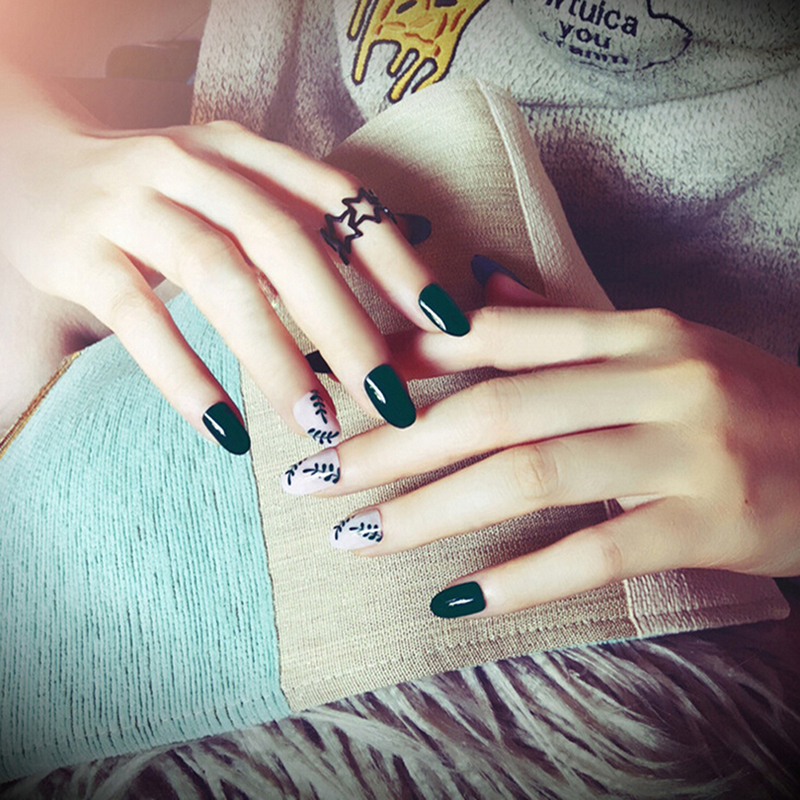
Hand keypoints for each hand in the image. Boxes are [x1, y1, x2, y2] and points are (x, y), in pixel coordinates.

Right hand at [0, 66, 465, 450]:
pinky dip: (187, 378)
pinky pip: (139, 317)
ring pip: (219, 275)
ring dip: (274, 356)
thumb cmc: (153, 199)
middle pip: (286, 242)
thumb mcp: (224, 195)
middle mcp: (192, 164)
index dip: (397, 260)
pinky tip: (227, 432)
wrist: (28, 166)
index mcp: (243, 151)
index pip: (338, 200)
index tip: (447, 325)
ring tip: (315, 423)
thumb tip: (381, 296)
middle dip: (345, 325)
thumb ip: (290, 236)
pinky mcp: (76, 250)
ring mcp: (130, 202)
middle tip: (389, 400)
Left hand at [287, 259, 799, 616]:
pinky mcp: (707, 524)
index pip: (496, 335)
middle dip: (390, 445)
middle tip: (313, 475)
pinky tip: (455, 599)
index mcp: (635, 330)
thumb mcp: (657, 346)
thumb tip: (476, 281)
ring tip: (358, 535)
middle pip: (494, 408)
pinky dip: (520, 578)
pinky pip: (595, 551)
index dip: (406, 360)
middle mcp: (655, 378)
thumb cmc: (738, 401)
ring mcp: (682, 451)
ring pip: (530, 475)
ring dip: (431, 510)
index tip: (333, 385)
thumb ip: (563, 319)